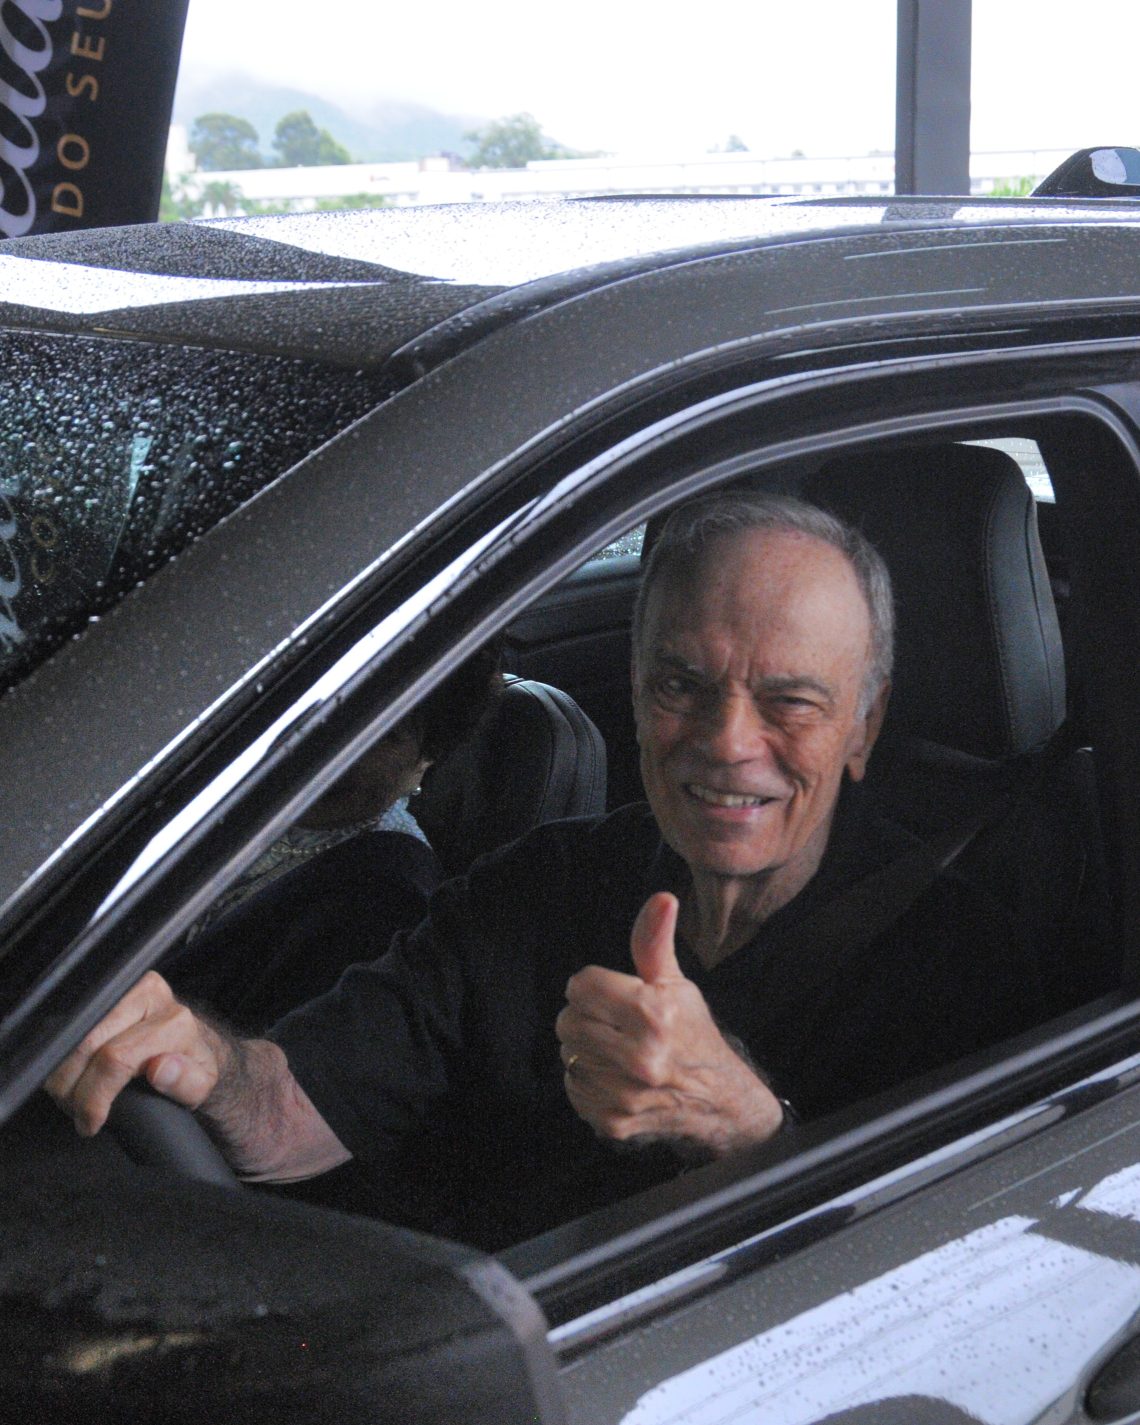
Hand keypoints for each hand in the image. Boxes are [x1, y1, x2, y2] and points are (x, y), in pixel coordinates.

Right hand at [44, 971, 227, 1136]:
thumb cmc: (192, 1067)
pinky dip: (64, 1058)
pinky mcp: (106, 993)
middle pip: (85, 1044)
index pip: (115, 1058)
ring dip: (64, 1073)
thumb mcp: (201, 1086)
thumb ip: (186, 1082)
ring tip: (76, 1098)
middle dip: (72, 1088)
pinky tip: (75, 1077)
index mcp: (174, 1020)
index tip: (90, 1121)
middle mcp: (149, 995)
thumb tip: (160, 1069)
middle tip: (78, 1114)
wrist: (191, 1044)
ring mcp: (124, 989)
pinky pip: (69, 1027)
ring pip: (71, 1035)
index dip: (95, 1095)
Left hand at [555, 892, 785, 1158]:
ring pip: (568, 1054)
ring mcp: (625, 1093)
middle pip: (568, 1020)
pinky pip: (572, 1087)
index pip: (581, 985)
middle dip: (586, 1016)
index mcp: (652, 1014)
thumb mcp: (677, 984)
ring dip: (585, 1049)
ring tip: (615, 1050)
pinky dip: (586, 1080)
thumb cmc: (693, 1034)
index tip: (611, 995)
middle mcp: (639, 1057)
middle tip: (612, 1023)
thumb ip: (655, 942)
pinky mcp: (613, 1121)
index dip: (593, 986)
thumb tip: (662, 898)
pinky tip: (614, 1077)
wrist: (719, 1101)